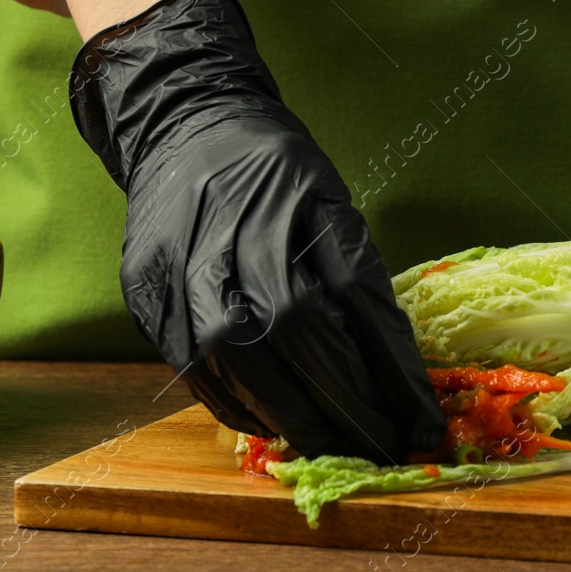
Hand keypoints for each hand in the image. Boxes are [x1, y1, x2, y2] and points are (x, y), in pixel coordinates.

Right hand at [69, 0, 445, 461]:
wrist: (182, 127)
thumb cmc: (270, 167)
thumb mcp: (329, 197)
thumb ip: (353, 271)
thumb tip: (394, 363)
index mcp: (294, 203)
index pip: (353, 301)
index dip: (391, 371)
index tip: (423, 420)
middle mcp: (234, 234)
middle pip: (294, 335)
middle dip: (347, 404)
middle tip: (384, 444)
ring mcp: (181, 266)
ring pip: (237, 359)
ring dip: (293, 415)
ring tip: (335, 444)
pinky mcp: (147, 295)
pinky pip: (194, 368)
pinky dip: (239, 408)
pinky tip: (275, 425)